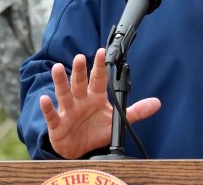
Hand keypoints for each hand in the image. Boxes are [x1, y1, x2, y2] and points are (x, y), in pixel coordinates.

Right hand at [40, 48, 160, 158]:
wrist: (79, 151)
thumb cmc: (96, 131)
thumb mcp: (117, 121)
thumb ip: (136, 111)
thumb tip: (157, 103)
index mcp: (95, 98)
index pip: (98, 79)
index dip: (99, 66)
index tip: (101, 52)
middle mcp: (81, 101)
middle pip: (80, 83)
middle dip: (79, 71)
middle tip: (79, 57)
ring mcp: (68, 111)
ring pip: (64, 94)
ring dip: (61, 82)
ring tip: (57, 69)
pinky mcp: (58, 125)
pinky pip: (52, 115)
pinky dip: (48, 107)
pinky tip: (45, 99)